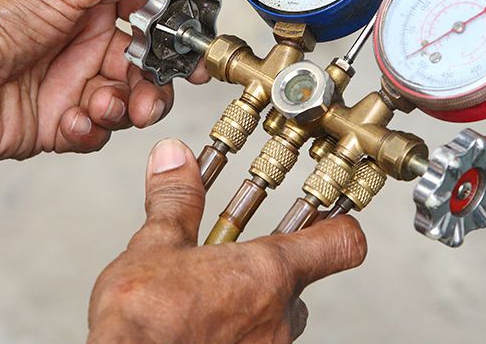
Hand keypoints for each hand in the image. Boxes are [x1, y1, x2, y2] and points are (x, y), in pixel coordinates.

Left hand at [0, 0, 214, 160]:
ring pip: (129, 103)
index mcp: (90, 3)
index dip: (180, 30)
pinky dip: (92, 130)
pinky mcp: (58, 126)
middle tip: (155, 90)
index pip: (153, 12)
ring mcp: (72, 85)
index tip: (200, 46)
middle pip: (149, 66)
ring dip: (126, 106)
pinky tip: (71, 120)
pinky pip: (97, 134)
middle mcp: (84, 43)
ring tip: (103, 104)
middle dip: (158, 81)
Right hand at [88, 139, 366, 342]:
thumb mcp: (155, 246)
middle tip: (238, 258)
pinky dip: (235, 331)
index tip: (329, 211)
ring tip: (210, 293)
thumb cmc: (142, 322)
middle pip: (301, 283)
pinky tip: (200, 324)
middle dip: (271, 270)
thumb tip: (175, 160)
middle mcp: (278, 317)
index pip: (343, 243)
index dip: (339, 223)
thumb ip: (176, 200)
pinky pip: (254, 342)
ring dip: (252, 302)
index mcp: (268, 273)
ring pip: (276, 318)